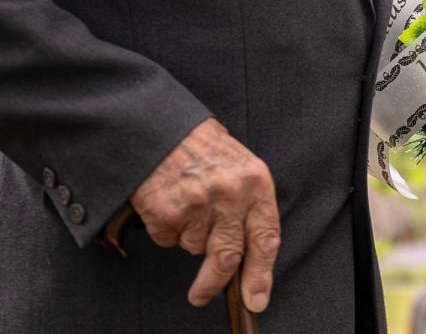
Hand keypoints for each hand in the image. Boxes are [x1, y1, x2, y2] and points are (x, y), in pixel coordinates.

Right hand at [129, 118, 279, 312]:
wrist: (160, 126)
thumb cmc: (203, 149)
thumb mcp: (240, 168)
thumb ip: (248, 207)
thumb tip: (248, 260)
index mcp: (256, 182)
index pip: (266, 237)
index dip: (261, 274)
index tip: (256, 299)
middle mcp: (230, 194)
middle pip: (228, 256)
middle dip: (215, 282)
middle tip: (202, 295)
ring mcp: (197, 203)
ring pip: (194, 247)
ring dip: (189, 236)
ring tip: (186, 202)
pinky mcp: (166, 210)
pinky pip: (168, 239)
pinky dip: (166, 229)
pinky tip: (168, 200)